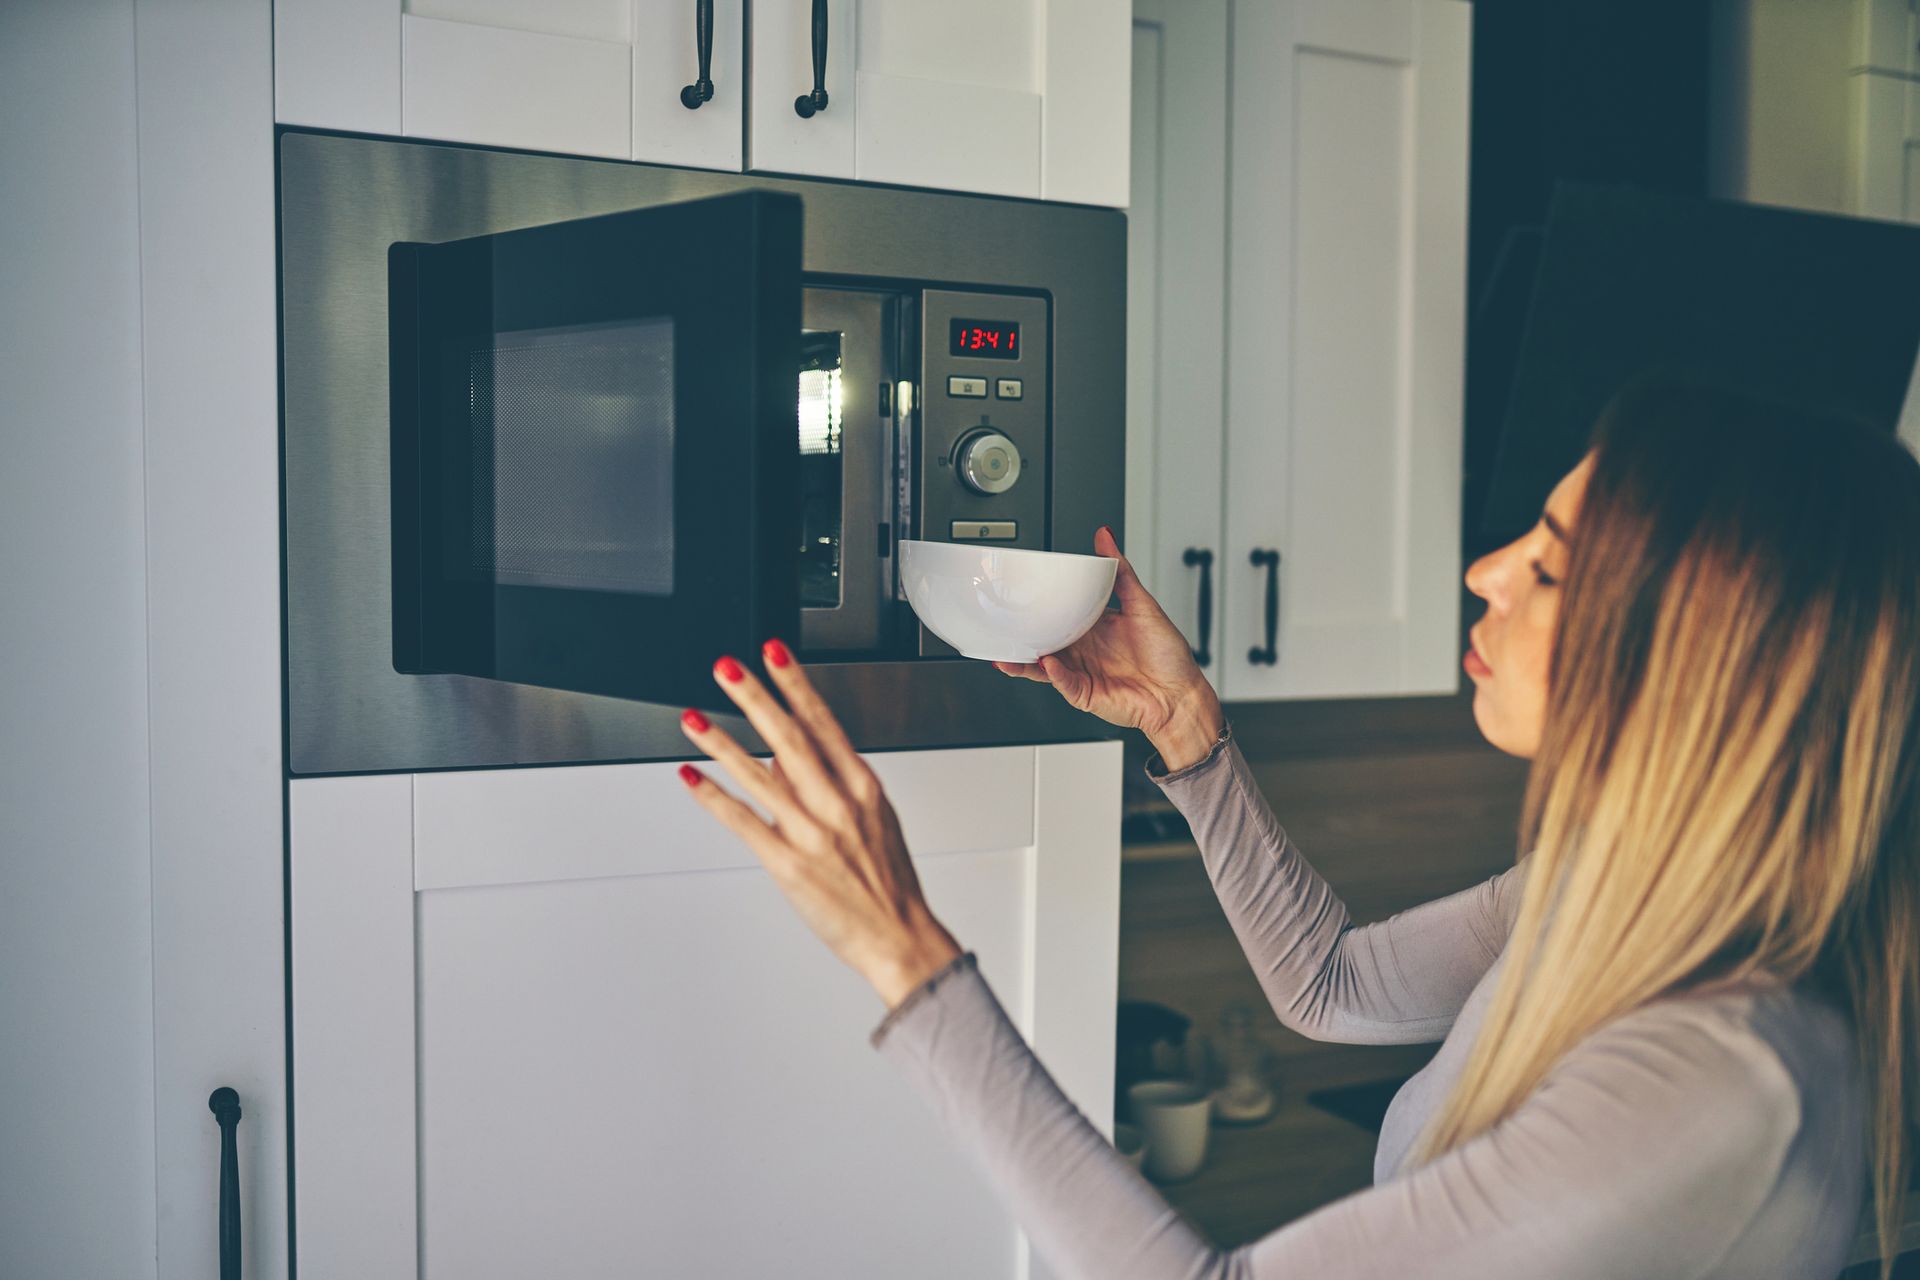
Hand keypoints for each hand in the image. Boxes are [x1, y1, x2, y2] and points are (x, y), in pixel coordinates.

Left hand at [677, 640, 961, 1008]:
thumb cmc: (888, 881)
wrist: (899, 935)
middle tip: (727, 667)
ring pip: (757, 775)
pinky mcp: (786, 862)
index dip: (795, 683)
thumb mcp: (873, 819)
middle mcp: (835, 803)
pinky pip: (741, 821)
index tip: (774, 652)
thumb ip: (833, 784)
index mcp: (863, 786)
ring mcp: (809, 832)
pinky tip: (691, 776)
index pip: (823, 721)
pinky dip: (712, 795)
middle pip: (788, 737)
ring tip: (692, 716)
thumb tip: (784, 760)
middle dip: (754, 697)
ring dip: (720, 741)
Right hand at [995, 527, 1224, 770]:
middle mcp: (1085, 649)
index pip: (1059, 614)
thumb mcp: (1143, 604)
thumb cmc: (1169, 656)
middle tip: (1002, 625)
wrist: (1181, 696)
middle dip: (1021, 637)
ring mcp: (1082, 673)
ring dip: (1024, 662)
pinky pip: (1064, 684)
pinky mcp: (1085, 694)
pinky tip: (1047, 663)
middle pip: (1044, 641)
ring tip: (1007, 653)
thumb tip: (1105, 537)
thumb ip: (1120, 572)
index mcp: (1094, 626)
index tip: (1020, 596)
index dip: (1038, 608)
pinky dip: (1054, 675)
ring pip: (1043, 667)